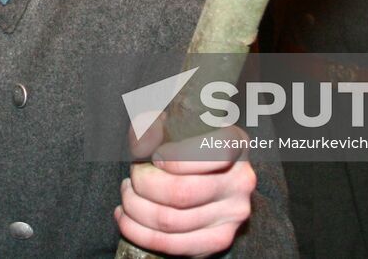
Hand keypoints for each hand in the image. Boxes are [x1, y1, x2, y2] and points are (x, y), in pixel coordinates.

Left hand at [116, 117, 254, 257]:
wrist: (194, 174)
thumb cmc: (177, 143)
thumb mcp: (162, 123)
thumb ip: (147, 126)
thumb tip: (144, 147)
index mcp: (235, 143)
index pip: (215, 152)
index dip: (178, 158)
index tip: (156, 157)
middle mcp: (241, 180)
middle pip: (183, 193)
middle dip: (144, 184)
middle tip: (133, 174)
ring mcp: (233, 214)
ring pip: (171, 221)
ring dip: (136, 207)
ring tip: (127, 193)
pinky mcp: (219, 240)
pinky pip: (173, 245)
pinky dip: (139, 232)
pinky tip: (126, 218)